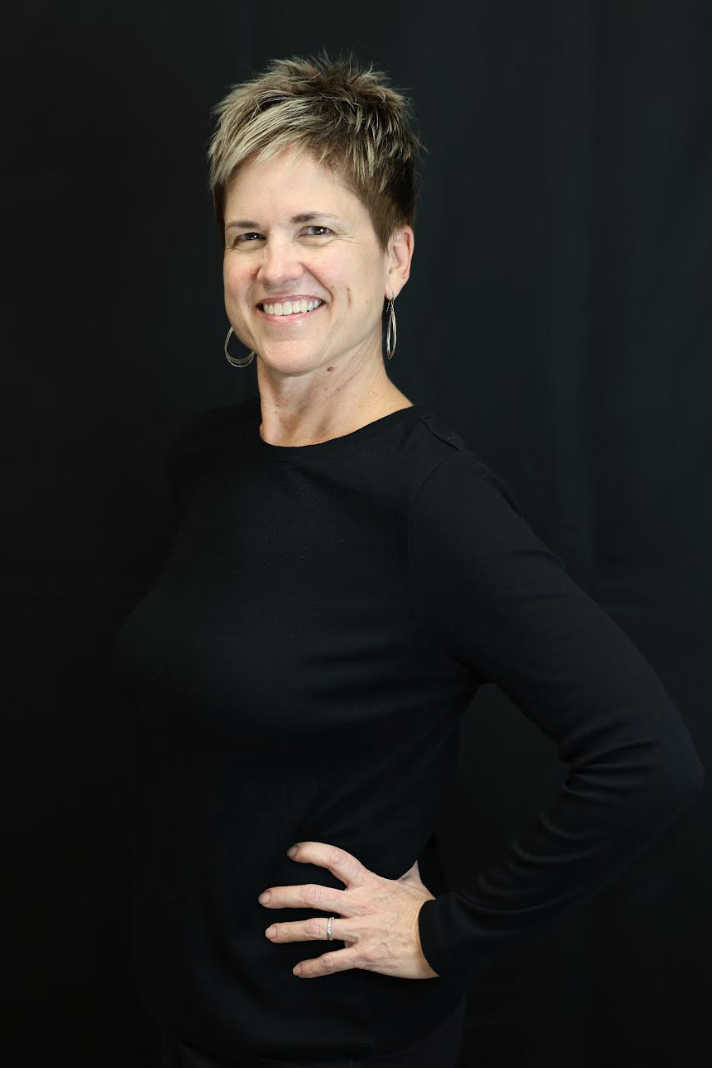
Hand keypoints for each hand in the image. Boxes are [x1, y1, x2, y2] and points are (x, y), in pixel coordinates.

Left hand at [258, 841, 439, 979]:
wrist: (441, 940)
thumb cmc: (425, 909)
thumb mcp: (412, 882)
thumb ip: (402, 867)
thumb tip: (405, 851)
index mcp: (369, 882)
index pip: (335, 859)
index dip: (311, 852)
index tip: (292, 852)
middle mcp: (358, 904)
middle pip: (313, 895)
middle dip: (284, 896)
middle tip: (264, 898)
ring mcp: (359, 931)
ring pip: (315, 928)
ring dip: (289, 931)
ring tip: (270, 933)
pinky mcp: (363, 956)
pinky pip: (331, 962)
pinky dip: (312, 967)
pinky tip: (298, 970)